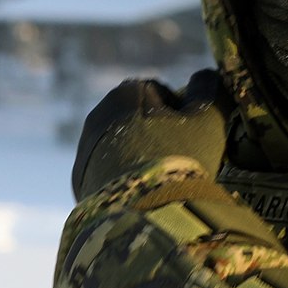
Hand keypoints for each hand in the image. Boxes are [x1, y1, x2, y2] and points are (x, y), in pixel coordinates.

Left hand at [70, 69, 228, 198]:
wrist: (141, 213)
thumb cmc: (178, 157)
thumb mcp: (206, 119)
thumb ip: (208, 91)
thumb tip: (207, 75)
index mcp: (126, 93)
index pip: (162, 95)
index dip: (183, 116)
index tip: (194, 140)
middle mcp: (98, 115)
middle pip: (139, 122)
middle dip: (159, 138)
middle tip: (181, 164)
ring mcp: (84, 150)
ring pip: (123, 149)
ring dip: (141, 160)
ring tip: (163, 184)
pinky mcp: (80, 183)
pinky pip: (108, 176)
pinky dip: (125, 182)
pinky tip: (143, 197)